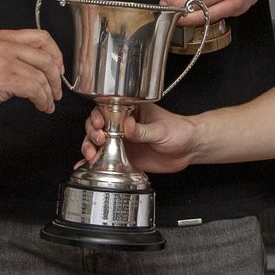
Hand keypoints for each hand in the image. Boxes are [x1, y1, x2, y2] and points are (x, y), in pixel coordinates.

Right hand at [0, 29, 64, 115]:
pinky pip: (33, 89)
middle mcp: (7, 45)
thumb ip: (14, 55)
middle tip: (57, 91)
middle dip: (56, 77)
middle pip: (46, 57)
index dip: (56, 53)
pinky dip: (42, 99)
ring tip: (48, 104)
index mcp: (6, 37)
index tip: (58, 68)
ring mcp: (5, 61)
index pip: (42, 37)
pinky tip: (41, 106)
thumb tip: (39, 69)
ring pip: (41, 75)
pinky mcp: (4, 78)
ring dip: (49, 93)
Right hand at [81, 103, 197, 174]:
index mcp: (132, 111)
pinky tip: (86, 165)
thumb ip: (142, 130)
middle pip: (98, 125)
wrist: (189, 149)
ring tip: (91, 154)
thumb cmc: (179, 131)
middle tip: (99, 140)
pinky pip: (106, 158)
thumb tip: (126, 126)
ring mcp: (123, 141)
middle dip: (92, 132)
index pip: (108, 109)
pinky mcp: (124, 157)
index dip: (99, 115)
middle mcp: (124, 125)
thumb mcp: (161, 130)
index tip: (100, 124)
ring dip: (90, 147)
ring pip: (98, 142)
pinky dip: (94, 162)